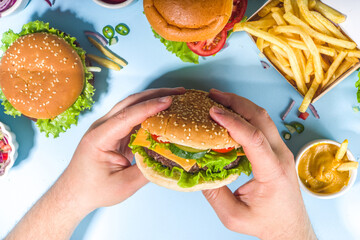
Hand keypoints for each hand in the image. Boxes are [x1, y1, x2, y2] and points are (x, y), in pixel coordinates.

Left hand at [61, 87, 185, 211]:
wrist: (74, 193)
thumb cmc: (94, 190)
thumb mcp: (123, 185)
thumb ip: (147, 170)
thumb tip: (171, 158)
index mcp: (100, 138)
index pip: (127, 116)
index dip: (150, 107)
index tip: (170, 101)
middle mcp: (102, 127)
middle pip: (130, 103)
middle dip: (155, 95)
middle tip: (178, 93)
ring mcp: (106, 128)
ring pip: (131, 106)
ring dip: (153, 100)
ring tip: (175, 98)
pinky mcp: (113, 132)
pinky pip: (132, 117)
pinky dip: (149, 113)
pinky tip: (163, 113)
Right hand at [202, 89, 315, 239]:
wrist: (290, 228)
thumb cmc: (266, 223)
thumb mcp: (234, 216)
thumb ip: (214, 194)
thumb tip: (195, 169)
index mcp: (273, 171)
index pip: (254, 137)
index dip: (233, 121)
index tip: (214, 111)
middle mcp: (281, 156)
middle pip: (261, 118)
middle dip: (236, 102)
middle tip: (213, 96)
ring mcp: (282, 151)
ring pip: (264, 118)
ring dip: (241, 105)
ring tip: (220, 100)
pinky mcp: (278, 151)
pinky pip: (263, 126)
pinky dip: (246, 115)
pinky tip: (231, 115)